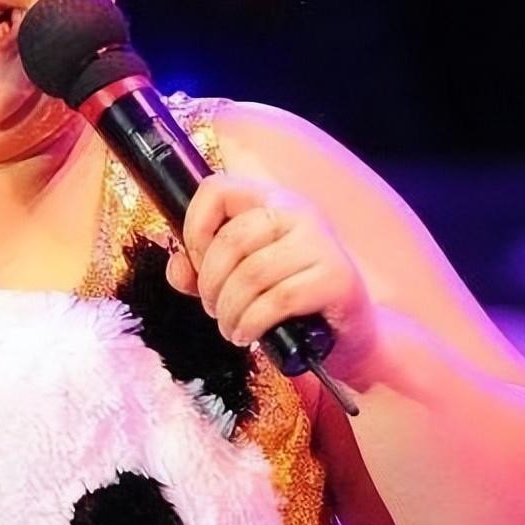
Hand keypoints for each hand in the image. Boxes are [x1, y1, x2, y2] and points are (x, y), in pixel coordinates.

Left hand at [165, 174, 378, 375]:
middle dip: (210, 283)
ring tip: (230, 328)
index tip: (195, 264)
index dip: (194, 227)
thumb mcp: (235, 279)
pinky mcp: (337, 278)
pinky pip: (278, 300)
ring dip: (229, 310)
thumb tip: (177, 268)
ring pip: (252, 274)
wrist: (347, 334)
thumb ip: (198, 270)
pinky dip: (251, 323)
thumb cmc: (287, 300)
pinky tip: (247, 335)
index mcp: (269, 201)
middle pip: (231, 239)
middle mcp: (298, 212)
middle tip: (213, 308)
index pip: (216, 189)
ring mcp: (321, 243)